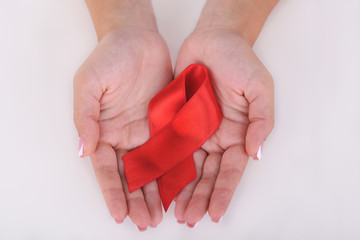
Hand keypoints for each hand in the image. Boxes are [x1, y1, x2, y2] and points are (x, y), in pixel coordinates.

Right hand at [73, 27, 171, 229]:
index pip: (108, 169)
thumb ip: (85, 118)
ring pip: (154, 168)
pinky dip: (176, 170)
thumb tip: (82, 151)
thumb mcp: (88, 85)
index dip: (113, 192)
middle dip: (138, 200)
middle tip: (145, 222)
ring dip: (157, 193)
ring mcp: (148, 132)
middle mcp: (126, 136)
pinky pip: (173, 150)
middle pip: (132, 175)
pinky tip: (180, 189)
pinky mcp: (168, 124)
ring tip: (161, 216)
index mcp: (104, 132)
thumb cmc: (109, 58)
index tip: (119, 214)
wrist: (137, 39)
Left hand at [173, 28, 273, 225]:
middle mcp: (215, 138)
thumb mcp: (260, 89)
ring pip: (187, 168)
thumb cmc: (240, 61)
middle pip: (207, 175)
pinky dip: (164, 167)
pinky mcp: (175, 122)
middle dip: (199, 197)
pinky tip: (158, 185)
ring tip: (174, 211)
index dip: (223, 192)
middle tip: (189, 219)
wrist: (212, 41)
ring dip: (181, 190)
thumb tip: (256, 153)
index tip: (214, 213)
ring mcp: (194, 132)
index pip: (230, 170)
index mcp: (237, 134)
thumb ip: (261, 121)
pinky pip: (168, 148)